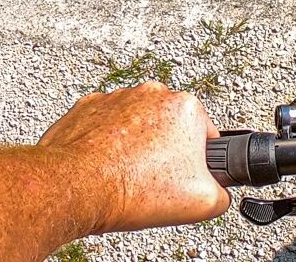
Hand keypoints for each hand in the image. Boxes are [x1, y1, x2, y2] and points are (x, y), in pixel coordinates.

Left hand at [39, 82, 230, 234]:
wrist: (73, 188)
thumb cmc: (129, 189)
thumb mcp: (201, 202)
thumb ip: (222, 193)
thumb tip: (220, 192)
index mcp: (185, 107)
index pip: (205, 135)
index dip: (198, 162)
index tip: (183, 176)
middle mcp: (152, 93)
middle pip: (170, 127)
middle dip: (166, 150)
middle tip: (154, 180)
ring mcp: (117, 97)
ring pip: (137, 124)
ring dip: (135, 144)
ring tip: (127, 174)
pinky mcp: (88, 106)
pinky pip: (106, 124)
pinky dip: (107, 141)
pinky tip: (105, 165)